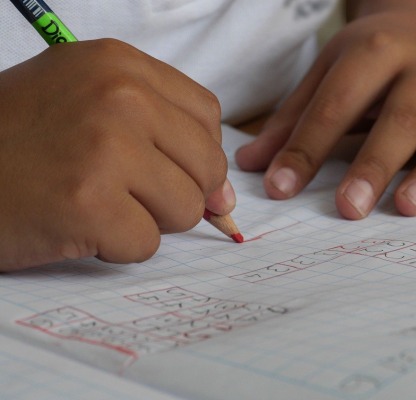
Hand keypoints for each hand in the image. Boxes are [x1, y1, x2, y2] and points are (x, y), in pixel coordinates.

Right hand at [0, 39, 232, 270]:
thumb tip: (225, 197)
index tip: (170, 170)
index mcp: (120, 65)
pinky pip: (147, 244)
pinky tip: (77, 224)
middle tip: (124, 191)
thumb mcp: (88, 104)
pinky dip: (116, 246)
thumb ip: (164, 136)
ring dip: (147, 219)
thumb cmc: (19, 141)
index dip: (196, 154)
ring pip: (186, 208)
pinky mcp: (89, 203)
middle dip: (176, 192)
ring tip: (97, 203)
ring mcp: (106, 148)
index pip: (207, 116)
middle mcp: (119, 96)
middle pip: (207, 165)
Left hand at [235, 7, 415, 219]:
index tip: (279, 190)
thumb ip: (293, 119)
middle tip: (349, 209)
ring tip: (408, 208)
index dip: (306, 148)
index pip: (336, 105)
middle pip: (401, 117)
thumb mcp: (329, 74)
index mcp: (375, 52)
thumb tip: (249, 166)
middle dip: (374, 163)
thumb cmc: (374, 60)